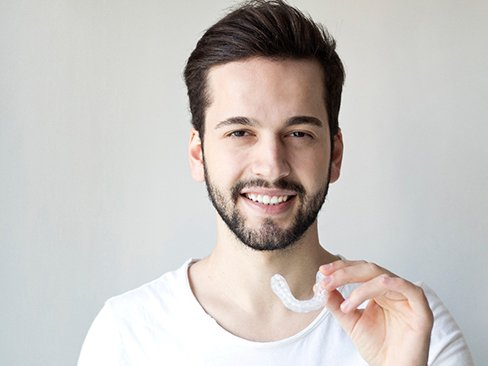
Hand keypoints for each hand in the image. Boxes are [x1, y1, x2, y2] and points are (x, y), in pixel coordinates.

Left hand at [319, 260, 433, 365]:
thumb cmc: (378, 347)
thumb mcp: (350, 321)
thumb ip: (337, 303)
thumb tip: (320, 287)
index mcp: (378, 290)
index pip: (360, 270)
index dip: (341, 268)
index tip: (322, 272)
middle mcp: (393, 290)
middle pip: (369, 270)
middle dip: (345, 273)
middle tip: (326, 281)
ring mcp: (408, 299)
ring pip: (384, 278)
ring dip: (361, 287)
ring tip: (346, 305)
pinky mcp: (422, 311)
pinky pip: (412, 290)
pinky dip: (395, 283)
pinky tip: (381, 284)